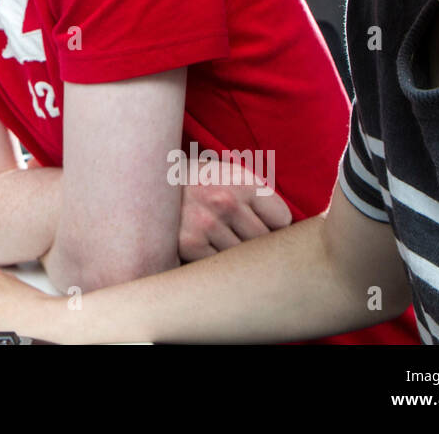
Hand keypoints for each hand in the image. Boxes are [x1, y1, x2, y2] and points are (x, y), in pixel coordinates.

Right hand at [176, 153, 292, 260]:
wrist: (143, 179)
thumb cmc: (193, 181)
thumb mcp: (225, 173)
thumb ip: (255, 195)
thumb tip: (294, 231)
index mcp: (240, 180)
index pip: (282, 220)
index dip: (271, 225)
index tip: (257, 222)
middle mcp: (225, 200)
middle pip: (263, 242)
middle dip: (253, 241)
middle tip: (233, 231)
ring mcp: (206, 224)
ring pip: (241, 257)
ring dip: (231, 253)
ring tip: (212, 235)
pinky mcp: (188, 245)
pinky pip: (216, 265)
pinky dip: (210, 261)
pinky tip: (198, 243)